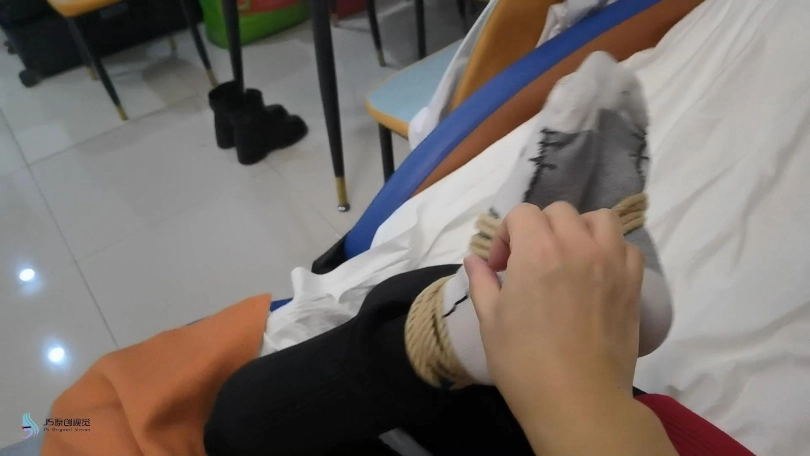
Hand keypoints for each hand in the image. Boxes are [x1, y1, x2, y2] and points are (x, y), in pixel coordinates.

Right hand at [465, 202, 643, 437]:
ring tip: (568, 257)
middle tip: (529, 263)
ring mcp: (611, 262)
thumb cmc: (524, 363)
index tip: (500, 266)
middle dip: (538, 229)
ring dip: (580, 229)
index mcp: (537, 250)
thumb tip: (474, 259)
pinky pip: (626, 247)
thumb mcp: (490, 320)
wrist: (577, 402)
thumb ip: (482, 281)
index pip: (522, 214)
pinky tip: (596, 273)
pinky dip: (611, 250)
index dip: (505, 234)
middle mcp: (577, 245)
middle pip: (559, 212)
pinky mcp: (633, 284)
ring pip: (600, 219)